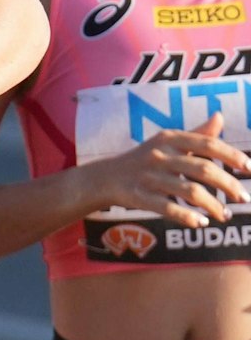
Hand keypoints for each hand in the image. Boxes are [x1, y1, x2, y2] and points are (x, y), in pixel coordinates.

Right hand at [85, 113, 250, 227]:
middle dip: (229, 185)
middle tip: (244, 199)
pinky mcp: (138, 196)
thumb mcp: (166, 142)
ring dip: (213, 206)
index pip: (207, 144)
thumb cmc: (143, 159)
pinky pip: (167, 208)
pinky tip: (201, 223)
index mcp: (169, 138)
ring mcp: (148, 176)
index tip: (249, 168)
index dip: (232, 156)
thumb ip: (196, 133)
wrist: (104, 177)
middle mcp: (159, 154)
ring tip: (225, 215)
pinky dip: (187, 217)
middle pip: (203, 170)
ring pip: (189, 191)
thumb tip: (220, 116)